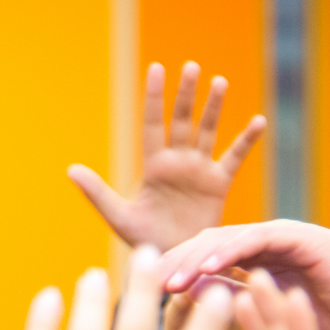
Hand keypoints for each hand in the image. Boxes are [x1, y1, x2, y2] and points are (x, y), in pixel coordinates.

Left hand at [69, 62, 266, 251]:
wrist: (174, 263)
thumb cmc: (144, 242)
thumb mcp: (119, 217)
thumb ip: (97, 192)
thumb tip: (70, 169)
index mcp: (154, 166)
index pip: (153, 123)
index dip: (155, 97)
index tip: (157, 68)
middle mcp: (177, 162)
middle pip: (182, 120)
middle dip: (186, 94)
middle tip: (190, 66)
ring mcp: (199, 171)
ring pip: (208, 131)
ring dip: (214, 107)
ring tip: (219, 81)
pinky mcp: (218, 185)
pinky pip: (235, 157)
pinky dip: (246, 140)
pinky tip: (259, 122)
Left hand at [161, 221, 329, 329]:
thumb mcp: (274, 327)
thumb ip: (243, 313)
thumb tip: (205, 316)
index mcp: (259, 265)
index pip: (208, 266)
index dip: (178, 278)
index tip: (145, 300)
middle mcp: (269, 247)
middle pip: (210, 248)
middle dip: (177, 263)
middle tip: (143, 282)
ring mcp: (286, 238)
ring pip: (228, 241)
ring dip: (196, 258)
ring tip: (167, 279)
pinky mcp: (302, 238)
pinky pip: (258, 241)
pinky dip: (230, 252)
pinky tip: (205, 270)